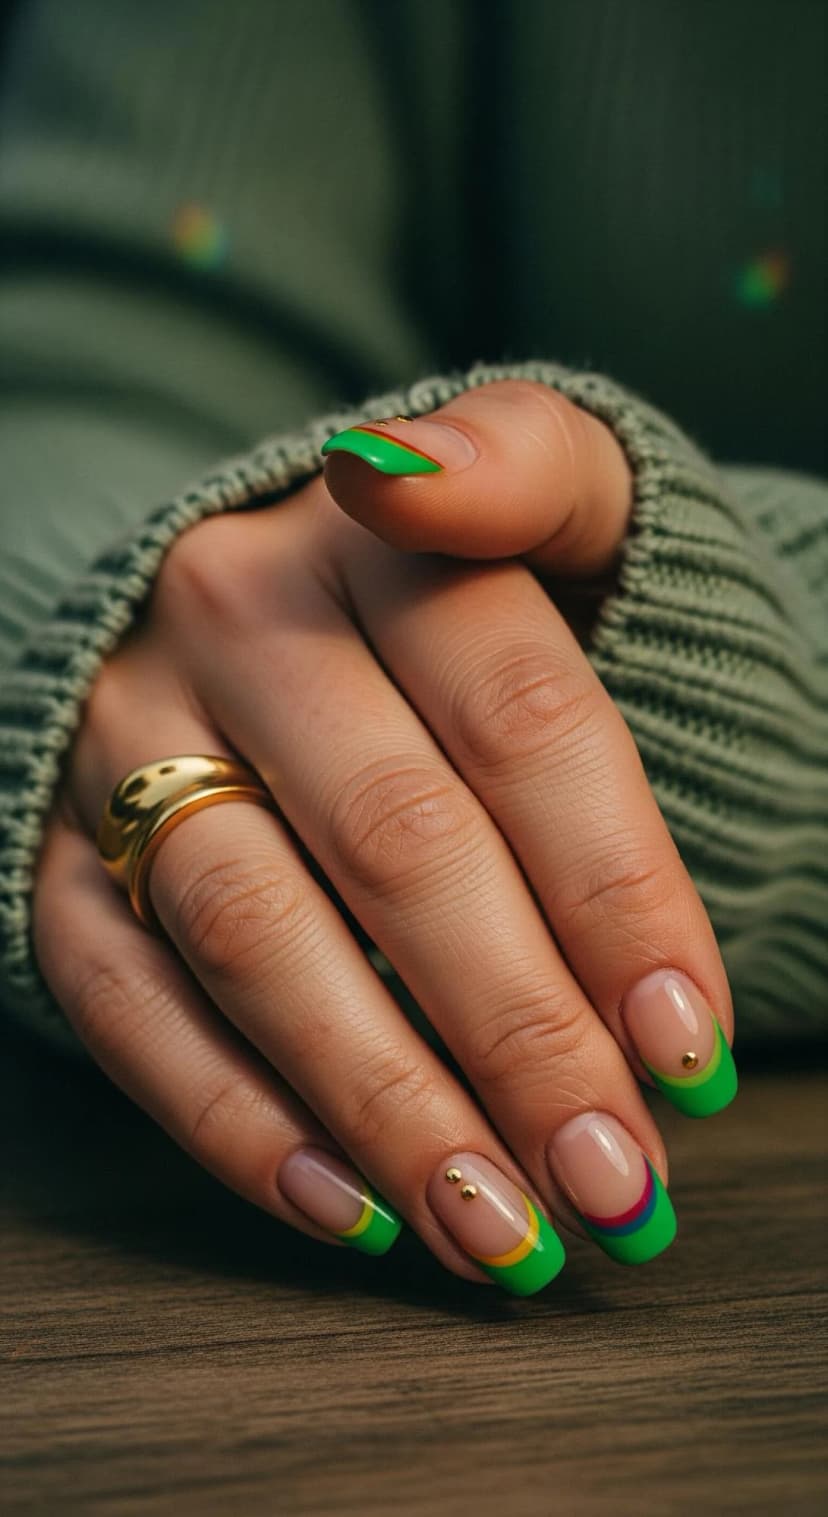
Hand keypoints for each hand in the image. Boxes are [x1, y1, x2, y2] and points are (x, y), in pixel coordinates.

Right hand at [34, 380, 735, 1294]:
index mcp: (370, 543)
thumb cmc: (440, 587)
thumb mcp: (530, 491)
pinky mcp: (63, 850)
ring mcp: (127, 742)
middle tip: (612, 1176)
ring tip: (499, 1230)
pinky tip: (346, 1205)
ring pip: (255, 933)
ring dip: (385, 1101)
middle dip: (518, 1030)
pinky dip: (229, 1114)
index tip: (688, 1046)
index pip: (520, 723)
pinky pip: (122, 994)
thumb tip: (414, 481)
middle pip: (397, 843)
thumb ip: (523, 469)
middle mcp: (229, 627)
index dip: (616, 895)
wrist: (265, 601)